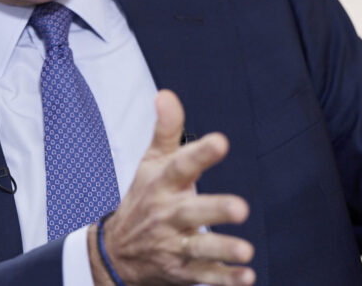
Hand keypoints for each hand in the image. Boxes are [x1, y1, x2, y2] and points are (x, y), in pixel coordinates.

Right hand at [90, 90, 254, 285]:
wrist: (115, 252)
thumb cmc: (143, 198)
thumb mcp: (150, 163)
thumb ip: (165, 130)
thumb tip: (166, 94)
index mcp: (162, 184)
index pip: (179, 166)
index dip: (199, 153)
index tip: (221, 141)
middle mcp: (167, 215)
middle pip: (191, 212)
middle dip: (215, 210)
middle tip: (241, 208)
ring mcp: (173, 244)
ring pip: (199, 248)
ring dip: (223, 250)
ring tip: (246, 250)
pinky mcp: (181, 270)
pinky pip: (204, 275)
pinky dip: (225, 278)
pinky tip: (246, 276)